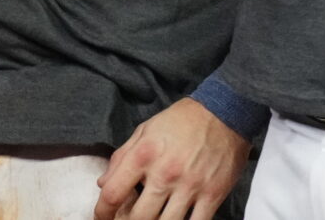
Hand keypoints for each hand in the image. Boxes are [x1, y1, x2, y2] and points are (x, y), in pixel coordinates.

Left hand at [93, 98, 246, 219]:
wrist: (222, 114)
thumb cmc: (179, 122)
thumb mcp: (143, 132)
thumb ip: (121, 158)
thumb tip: (103, 183)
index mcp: (143, 156)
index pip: (114, 193)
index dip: (103, 211)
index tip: (101, 217)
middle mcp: (164, 174)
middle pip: (139, 216)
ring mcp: (190, 187)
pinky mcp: (213, 195)